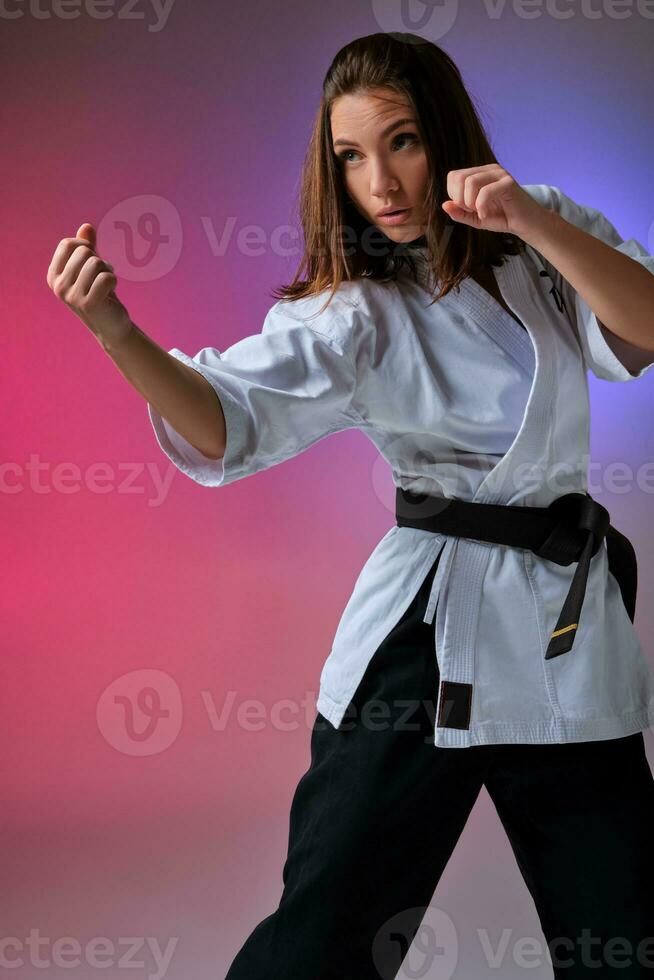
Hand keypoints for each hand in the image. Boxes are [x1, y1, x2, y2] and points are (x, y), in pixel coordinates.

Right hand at [46, 223, 133, 351]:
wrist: (111, 325)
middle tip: (101, 278)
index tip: (92, 261)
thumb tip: (87, 226)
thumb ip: (87, 247)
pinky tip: (110, 293)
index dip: (85, 247)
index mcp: (53, 275)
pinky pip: (106, 277)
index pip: (67, 244)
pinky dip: (113, 281)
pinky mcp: (89, 304)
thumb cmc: (100, 293)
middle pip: (84, 252)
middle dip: (99, 261)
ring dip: (107, 271)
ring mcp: (71, 296)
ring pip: (96, 263)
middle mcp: (58, 286)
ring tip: (105, 285)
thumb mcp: (91, 268)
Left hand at [441, 165, 544, 238]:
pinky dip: (481, 207)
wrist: (525, 224)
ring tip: (480, 212)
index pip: (454, 176)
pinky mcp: (508, 183)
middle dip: (460, 200)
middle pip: (459, 177)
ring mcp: (499, 174)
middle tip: (473, 211)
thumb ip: (459, 213)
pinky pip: (485, 192)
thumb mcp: (475, 218)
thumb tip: (444, 204)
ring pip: (470, 182)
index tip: (467, 208)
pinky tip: (486, 215)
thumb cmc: (502, 218)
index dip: (454, 195)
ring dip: (470, 203)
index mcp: (479, 174)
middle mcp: (489, 170)